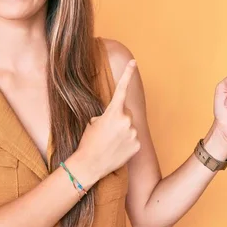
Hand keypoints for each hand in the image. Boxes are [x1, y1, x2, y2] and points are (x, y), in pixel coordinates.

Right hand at [75, 59, 140, 180]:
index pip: (121, 89)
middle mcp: (126, 120)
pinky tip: (117, 150)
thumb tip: (116, 116)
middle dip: (119, 118)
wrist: (90, 164)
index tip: (133, 62)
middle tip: (107, 132)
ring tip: (111, 142)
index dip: (127, 73)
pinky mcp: (137, 145)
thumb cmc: (88, 142)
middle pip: (126, 112)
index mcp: (113, 112)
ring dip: (123, 132)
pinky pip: (133, 139)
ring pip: (130, 126)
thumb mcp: (93, 122)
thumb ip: (107, 115)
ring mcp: (133, 133)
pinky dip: (127, 143)